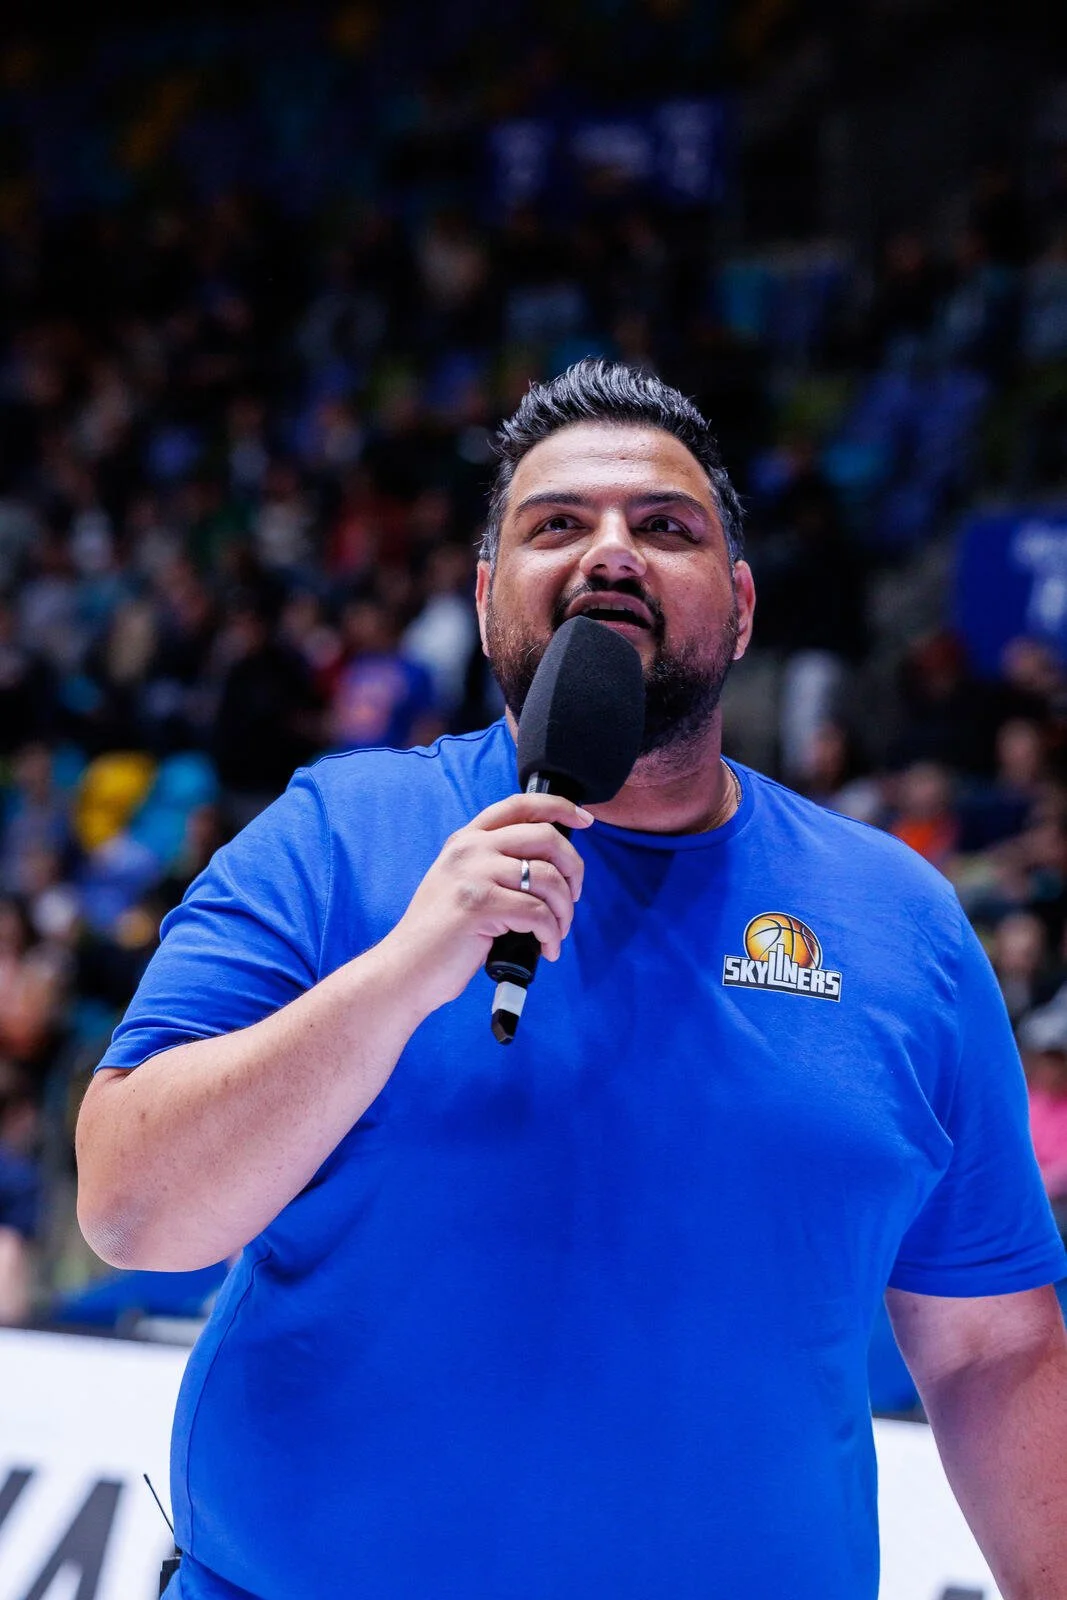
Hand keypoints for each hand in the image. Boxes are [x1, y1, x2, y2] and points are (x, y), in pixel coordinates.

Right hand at [385, 793, 593, 1012]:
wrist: (406, 970)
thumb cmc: (441, 937)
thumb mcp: (462, 884)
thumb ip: (495, 865)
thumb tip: (551, 867)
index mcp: (466, 839)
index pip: (521, 804)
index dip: (560, 807)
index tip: (585, 821)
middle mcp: (470, 849)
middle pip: (546, 837)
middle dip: (574, 869)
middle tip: (573, 898)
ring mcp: (474, 875)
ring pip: (548, 878)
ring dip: (564, 910)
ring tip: (557, 932)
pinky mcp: (481, 906)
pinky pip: (539, 914)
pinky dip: (552, 934)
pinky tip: (547, 949)